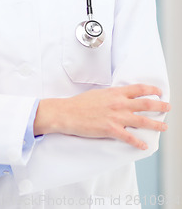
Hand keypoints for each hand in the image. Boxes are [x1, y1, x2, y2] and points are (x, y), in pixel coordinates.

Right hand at [34, 84, 169, 149]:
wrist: (68, 113)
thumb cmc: (80, 103)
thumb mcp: (99, 93)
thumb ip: (112, 95)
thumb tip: (120, 97)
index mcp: (115, 93)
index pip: (139, 89)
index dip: (151, 90)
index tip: (159, 92)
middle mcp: (119, 103)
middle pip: (146, 104)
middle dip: (160, 106)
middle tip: (168, 107)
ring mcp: (116, 117)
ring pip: (142, 121)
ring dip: (156, 124)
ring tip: (163, 127)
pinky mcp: (111, 130)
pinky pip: (129, 138)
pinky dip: (138, 143)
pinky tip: (144, 145)